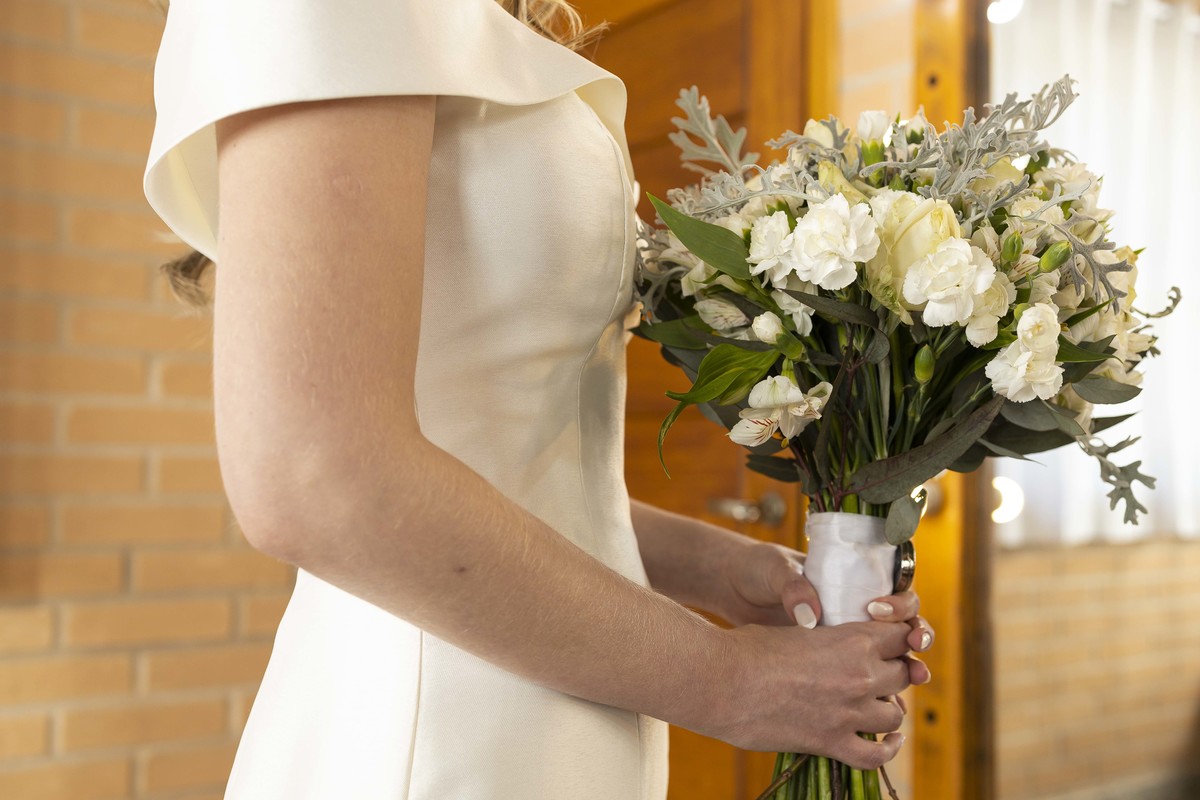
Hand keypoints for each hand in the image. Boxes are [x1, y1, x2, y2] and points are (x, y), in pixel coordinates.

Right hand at [704, 620, 912, 768]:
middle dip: (893, 672)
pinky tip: (890, 741)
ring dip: (887, 708)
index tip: (889, 644)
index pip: (898, 636)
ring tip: (874, 704)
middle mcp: (860, 676)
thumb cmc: (748, 647)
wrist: (721, 680)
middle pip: (902, 675)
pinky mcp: (831, 743)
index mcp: (852, 640)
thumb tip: (830, 644)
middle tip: (878, 674)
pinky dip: (888, 749)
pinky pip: (876, 755)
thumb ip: (825, 638)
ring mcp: (848, 713)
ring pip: (895, 715)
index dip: (896, 639)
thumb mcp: (795, 629)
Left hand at [714, 540, 933, 684]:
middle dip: (917, 638)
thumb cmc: (759, 573)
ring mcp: (848, 650)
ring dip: (909, 672)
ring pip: (895, 666)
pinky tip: (886, 708)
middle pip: (907, 633)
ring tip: (915, 676)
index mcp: (854, 589)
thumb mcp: (776, 571)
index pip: (898, 598)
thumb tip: (811, 615)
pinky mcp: (831, 675)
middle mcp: (858, 620)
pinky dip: (880, 703)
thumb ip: (795, 588)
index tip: (879, 609)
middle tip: (914, 643)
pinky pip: (866, 693)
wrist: (735, 589)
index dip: (901, 606)